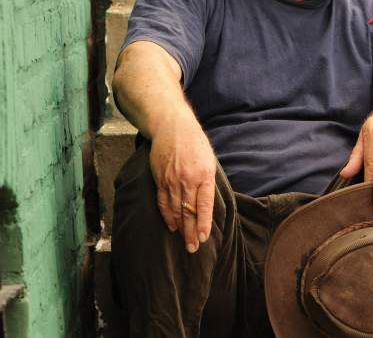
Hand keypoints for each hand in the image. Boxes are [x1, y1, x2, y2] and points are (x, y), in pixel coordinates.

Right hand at [149, 112, 215, 252]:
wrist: (172, 127)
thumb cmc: (195, 144)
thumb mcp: (209, 161)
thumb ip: (207, 182)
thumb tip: (207, 204)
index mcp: (204, 175)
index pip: (204, 205)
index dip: (203, 223)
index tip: (203, 238)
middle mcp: (187, 180)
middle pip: (189, 211)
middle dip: (191, 232)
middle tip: (193, 248)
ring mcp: (171, 180)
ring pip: (175, 210)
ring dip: (180, 228)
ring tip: (185, 242)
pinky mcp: (160, 179)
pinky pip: (163, 202)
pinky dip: (167, 215)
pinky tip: (172, 226)